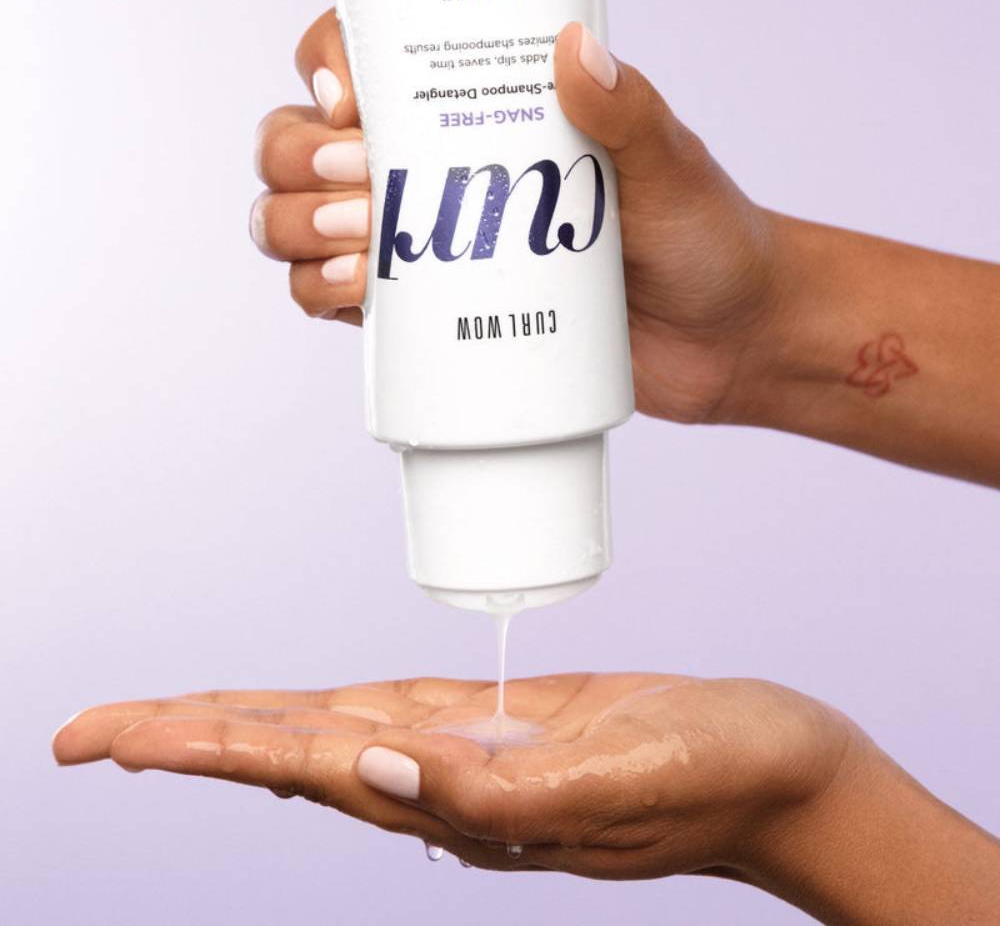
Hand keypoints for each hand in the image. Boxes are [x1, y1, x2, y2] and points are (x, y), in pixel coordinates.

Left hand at [52, 673, 854, 879]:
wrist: (777, 767)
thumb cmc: (717, 770)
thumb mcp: (618, 777)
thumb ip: (496, 786)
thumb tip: (376, 770)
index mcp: (465, 797)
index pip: (302, 767)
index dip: (202, 749)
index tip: (113, 740)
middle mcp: (452, 783)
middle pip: (293, 758)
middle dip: (190, 743)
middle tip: (93, 737)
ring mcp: (475, 756)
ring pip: (332, 738)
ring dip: (244, 729)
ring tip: (168, 727)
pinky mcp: (504, 726)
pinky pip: (391, 719)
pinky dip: (326, 714)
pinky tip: (299, 720)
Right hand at [251, 12, 777, 423]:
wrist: (723, 344)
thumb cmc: (704, 240)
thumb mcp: (672, 166)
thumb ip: (629, 110)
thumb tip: (574, 50)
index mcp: (482, 111)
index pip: (370, 61)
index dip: (328, 65)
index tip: (352, 103)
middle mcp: (434, 170)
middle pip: (306, 143)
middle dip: (299, 159)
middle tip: (361, 184)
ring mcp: (426, 249)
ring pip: (302, 220)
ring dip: (296, 226)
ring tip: (360, 245)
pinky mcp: (432, 319)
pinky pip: (335, 298)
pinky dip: (320, 293)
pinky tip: (355, 295)